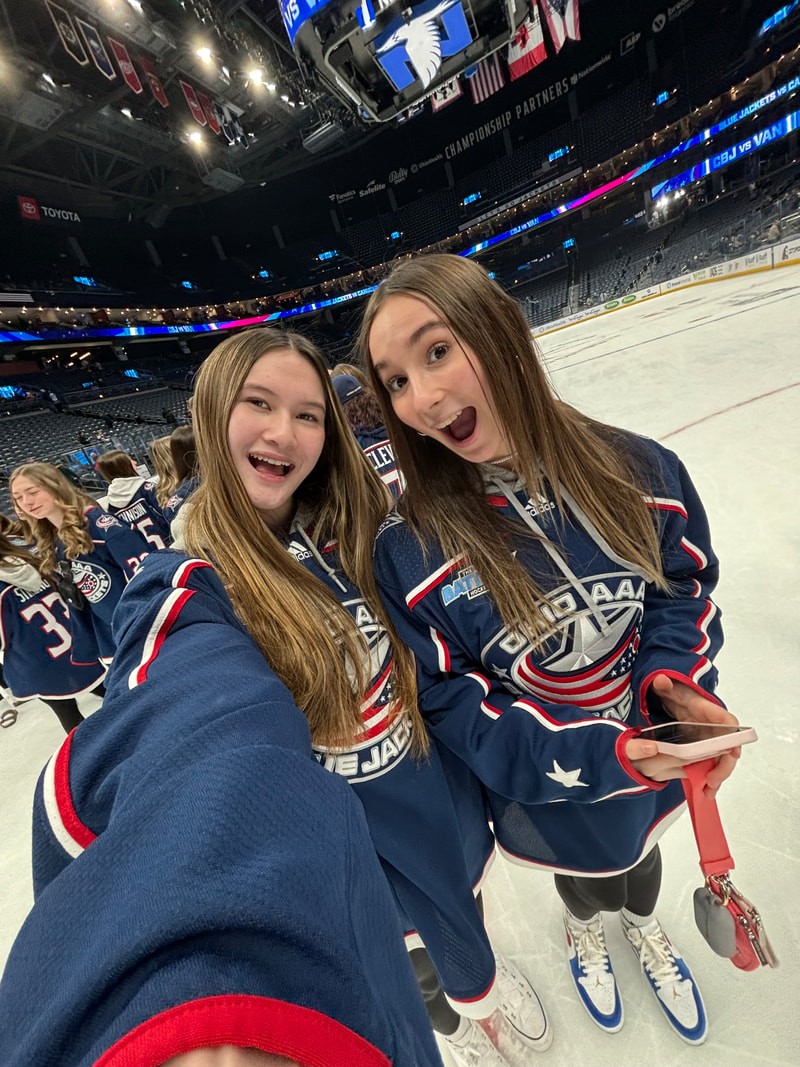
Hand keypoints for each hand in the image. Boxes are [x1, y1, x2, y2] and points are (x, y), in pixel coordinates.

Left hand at [626, 673, 740, 793]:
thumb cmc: (677, 693)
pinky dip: (711, 777)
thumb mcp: (669, 688)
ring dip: (719, 776)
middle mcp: (714, 727)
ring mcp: (711, 739)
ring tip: (709, 791)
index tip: (733, 751)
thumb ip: (664, 685)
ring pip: (722, 759)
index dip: (733, 736)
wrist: (675, 697)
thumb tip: (661, 680)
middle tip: (713, 780)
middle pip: (729, 747)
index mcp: (708, 711)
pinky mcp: (705, 748)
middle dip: (724, 765)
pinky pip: (713, 764)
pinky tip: (705, 790)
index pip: (726, 722)